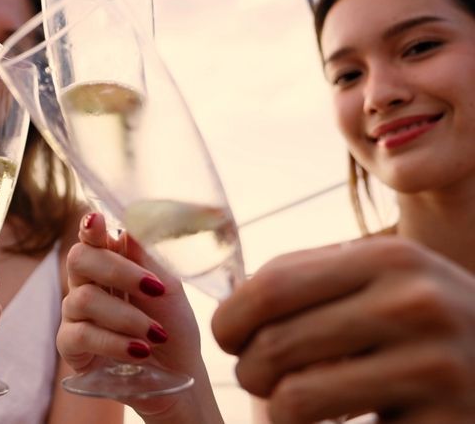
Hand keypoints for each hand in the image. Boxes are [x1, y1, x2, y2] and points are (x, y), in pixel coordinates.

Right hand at [58, 212, 210, 417]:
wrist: (178, 373)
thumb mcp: (169, 288)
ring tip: (156, 334)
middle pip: (79, 259)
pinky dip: (115, 342)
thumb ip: (147, 258)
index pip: (92, 236)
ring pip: (84, 299)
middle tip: (154, 288)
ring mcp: (74, 313)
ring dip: (127, 317)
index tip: (97, 221)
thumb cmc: (172, 324)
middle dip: (118, 271)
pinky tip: (140, 351)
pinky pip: (82, 335)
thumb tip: (130, 227)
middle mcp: (86, 283)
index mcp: (109, 262)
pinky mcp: (70, 345)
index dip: (90, 227)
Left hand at [213, 237, 474, 423]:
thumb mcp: (387, 282)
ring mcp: (436, 368)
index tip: (229, 340)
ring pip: (293, 397)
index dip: (232, 319)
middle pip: (274, 343)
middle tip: (262, 381)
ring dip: (277, 412)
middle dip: (250, 371)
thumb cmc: (427, 330)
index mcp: (391, 257)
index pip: (272, 285)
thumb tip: (229, 303)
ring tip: (296, 408)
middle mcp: (417, 304)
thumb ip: (315, 282)